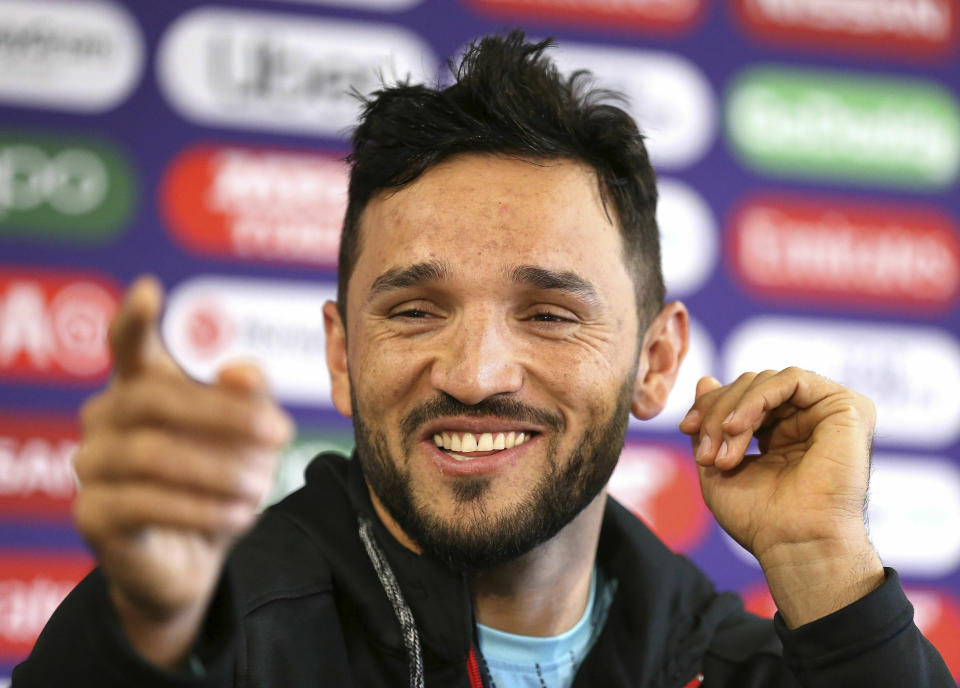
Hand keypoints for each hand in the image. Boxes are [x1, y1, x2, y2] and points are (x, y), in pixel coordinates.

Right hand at [73, 276, 292, 664]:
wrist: (193, 561)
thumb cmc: (218, 480)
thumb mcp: (248, 438)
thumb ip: (250, 398)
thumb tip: (239, 368)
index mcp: (140, 387)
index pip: (127, 345)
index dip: (134, 319)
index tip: (147, 289)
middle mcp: (105, 419)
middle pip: (154, 399)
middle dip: (225, 416)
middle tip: (283, 434)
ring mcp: (92, 467)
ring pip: (153, 455)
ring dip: (219, 471)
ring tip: (264, 486)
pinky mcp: (93, 516)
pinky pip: (146, 504)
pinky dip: (202, 508)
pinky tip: (243, 515)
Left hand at [678, 368, 883, 626]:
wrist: (793, 545)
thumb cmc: (759, 519)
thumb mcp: (716, 463)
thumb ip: (711, 423)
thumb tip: (705, 379)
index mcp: (783, 431)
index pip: (741, 395)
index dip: (709, 406)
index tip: (686, 428)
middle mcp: (808, 418)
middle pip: (750, 384)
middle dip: (717, 412)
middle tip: (706, 452)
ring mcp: (828, 411)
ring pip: (765, 380)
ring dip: (732, 412)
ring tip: (722, 455)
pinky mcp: (847, 406)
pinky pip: (790, 379)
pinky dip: (755, 399)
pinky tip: (737, 429)